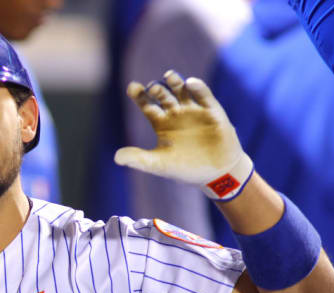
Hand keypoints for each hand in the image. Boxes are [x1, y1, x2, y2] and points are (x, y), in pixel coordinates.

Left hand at [114, 70, 251, 199]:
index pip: (147, 105)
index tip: (132, 87)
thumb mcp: (158, 165)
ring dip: (176, 82)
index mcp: (161, 123)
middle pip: (163, 95)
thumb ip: (138, 159)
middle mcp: (175, 113)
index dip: (139, 95)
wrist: (216, 174)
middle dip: (157, 90)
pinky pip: (204, 95)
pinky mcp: (212, 111)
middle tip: (152, 88)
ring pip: (182, 90)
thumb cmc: (185, 169)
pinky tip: (190, 83)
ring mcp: (194, 110)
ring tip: (169, 76)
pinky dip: (198, 88)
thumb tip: (116, 158)